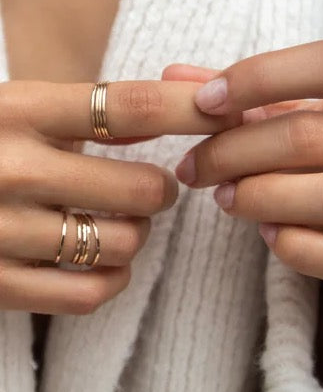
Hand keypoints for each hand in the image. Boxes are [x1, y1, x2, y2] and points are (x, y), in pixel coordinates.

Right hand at [0, 80, 237, 313]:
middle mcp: (9, 168)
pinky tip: (106, 262)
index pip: (128, 106)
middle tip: (155, 189)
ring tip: (122, 222)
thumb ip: (86, 108)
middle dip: (164, 190)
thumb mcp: (15, 109)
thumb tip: (183, 98)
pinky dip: (114, 279)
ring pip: (124, 243)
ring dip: (138, 235)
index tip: (231, 110)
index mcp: (15, 110)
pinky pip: (91, 293)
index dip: (191, 110)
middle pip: (142, 188)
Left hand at [166, 40, 322, 309]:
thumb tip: (172, 74)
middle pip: (317, 134)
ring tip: (224, 199)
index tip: (205, 102)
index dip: (262, 76)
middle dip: (238, 150)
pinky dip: (298, 246)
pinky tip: (267, 236)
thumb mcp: (294, 123)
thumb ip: (243, 100)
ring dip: (263, 197)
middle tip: (194, 166)